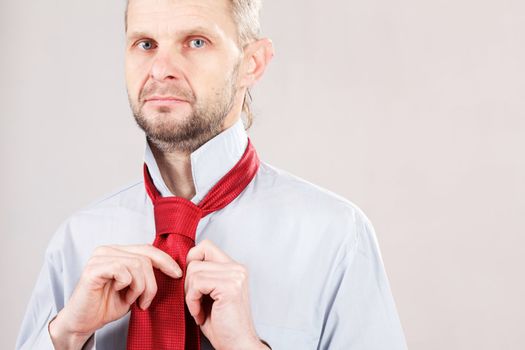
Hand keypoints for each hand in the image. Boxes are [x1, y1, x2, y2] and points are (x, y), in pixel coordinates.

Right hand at [49, 244, 181, 349]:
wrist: (83, 322)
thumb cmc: (106, 305)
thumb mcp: (133, 287)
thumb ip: (146, 274)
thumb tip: (172, 267)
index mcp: (118, 251)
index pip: (147, 249)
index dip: (165, 260)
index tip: (177, 274)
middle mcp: (108, 250)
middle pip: (145, 258)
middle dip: (152, 283)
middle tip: (145, 301)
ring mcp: (99, 257)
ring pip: (137, 265)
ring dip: (140, 287)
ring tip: (131, 299)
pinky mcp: (93, 269)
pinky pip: (123, 271)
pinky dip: (127, 286)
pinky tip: (119, 293)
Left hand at [185, 239, 267, 349]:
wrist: (237, 345)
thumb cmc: (222, 324)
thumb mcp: (210, 293)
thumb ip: (203, 274)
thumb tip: (180, 262)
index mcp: (234, 267)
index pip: (205, 246)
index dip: (192, 261)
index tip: (192, 284)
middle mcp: (237, 268)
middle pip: (196, 259)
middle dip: (188, 282)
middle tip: (196, 301)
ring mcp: (235, 276)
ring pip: (193, 272)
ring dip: (190, 295)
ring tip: (199, 309)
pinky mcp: (230, 287)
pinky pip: (196, 284)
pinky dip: (192, 301)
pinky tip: (200, 314)